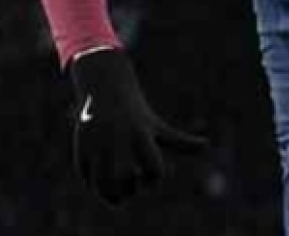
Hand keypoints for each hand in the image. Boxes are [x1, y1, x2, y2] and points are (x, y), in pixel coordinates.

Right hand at [69, 49, 206, 205]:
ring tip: (115, 198)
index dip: (153, 179)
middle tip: (130, 191)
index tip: (149, 179)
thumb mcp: (158, 127)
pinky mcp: (82, 145)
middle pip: (126, 177)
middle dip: (129, 190)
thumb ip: (180, 141)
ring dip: (108, 195)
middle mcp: (120, 138)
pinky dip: (92, 185)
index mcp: (142, 135)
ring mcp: (98, 142)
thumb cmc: (137, 115)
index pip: (153, 168)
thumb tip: (206, 146)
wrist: (105, 90)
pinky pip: (85, 174)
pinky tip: (99, 184)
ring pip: (101, 180)